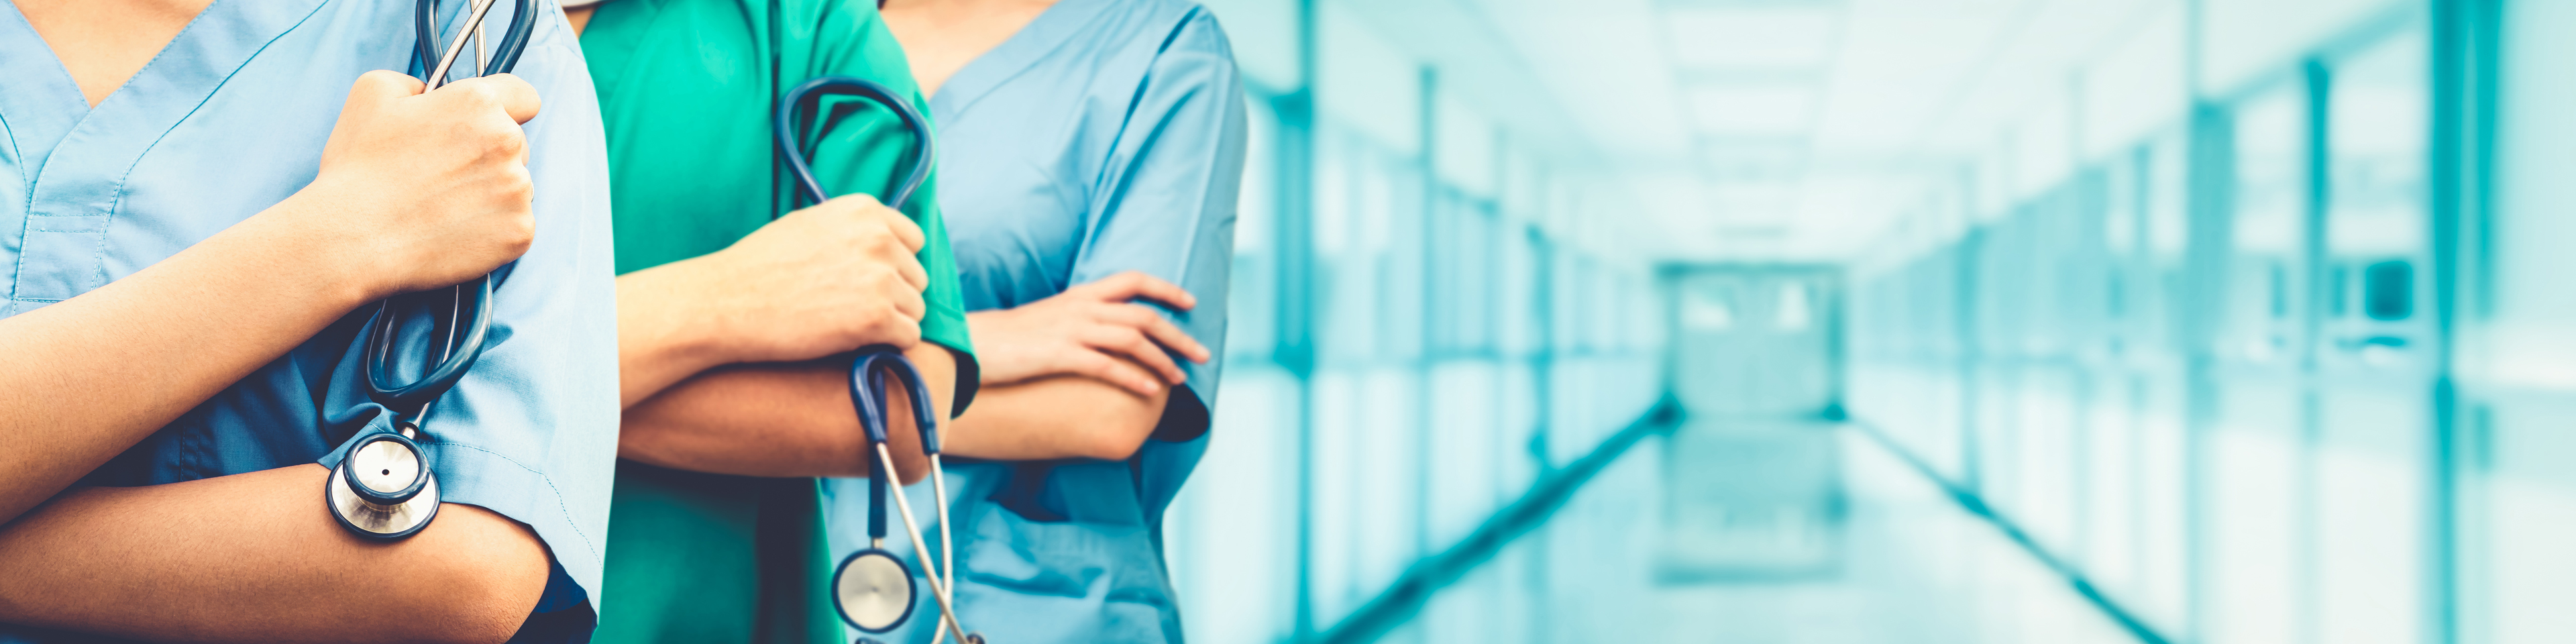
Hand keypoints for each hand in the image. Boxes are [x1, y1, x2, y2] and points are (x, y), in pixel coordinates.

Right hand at [285, 70, 542, 300]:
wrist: (353, 239)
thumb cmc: (359, 168)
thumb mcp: (372, 93)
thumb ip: (416, 83)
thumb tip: (432, 93)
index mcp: (479, 103)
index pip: (523, 96)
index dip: (506, 107)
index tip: (485, 125)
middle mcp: (508, 142)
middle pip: (516, 145)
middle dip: (487, 155)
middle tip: (442, 174)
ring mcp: (518, 190)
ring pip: (515, 186)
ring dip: (490, 193)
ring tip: (441, 206)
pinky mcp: (519, 233)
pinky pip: (515, 225)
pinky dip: (492, 230)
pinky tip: (452, 230)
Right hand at [688, 194, 930, 363]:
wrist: (726, 302)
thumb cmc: (760, 266)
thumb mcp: (810, 224)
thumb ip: (853, 229)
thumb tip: (887, 244)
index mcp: (864, 211)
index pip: (913, 240)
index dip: (893, 265)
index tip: (868, 280)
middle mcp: (879, 239)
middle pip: (916, 278)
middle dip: (892, 295)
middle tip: (849, 306)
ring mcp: (881, 278)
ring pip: (915, 310)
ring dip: (889, 322)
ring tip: (846, 323)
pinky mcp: (877, 317)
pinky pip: (908, 337)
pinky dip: (887, 345)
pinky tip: (854, 341)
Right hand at [967, 272, 1210, 394]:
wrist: (970, 344)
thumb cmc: (1008, 338)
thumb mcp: (1050, 319)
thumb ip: (1080, 320)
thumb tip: (1106, 335)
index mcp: (1080, 295)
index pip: (1133, 280)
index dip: (1166, 289)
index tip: (1190, 302)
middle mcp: (1081, 308)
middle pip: (1143, 315)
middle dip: (1179, 334)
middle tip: (1202, 354)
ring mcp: (1071, 330)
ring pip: (1133, 340)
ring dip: (1163, 360)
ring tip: (1181, 380)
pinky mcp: (1059, 354)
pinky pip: (1107, 365)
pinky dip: (1134, 378)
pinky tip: (1150, 391)